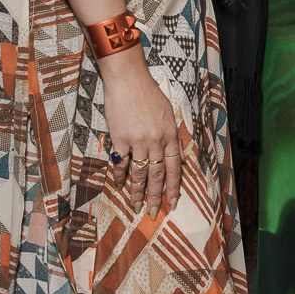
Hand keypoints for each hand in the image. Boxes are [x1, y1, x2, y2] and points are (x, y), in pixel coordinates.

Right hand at [99, 52, 182, 216]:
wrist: (128, 79)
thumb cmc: (148, 93)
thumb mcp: (168, 113)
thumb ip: (170, 135)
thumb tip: (172, 155)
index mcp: (170, 135)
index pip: (174, 168)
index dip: (173, 187)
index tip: (172, 202)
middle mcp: (156, 141)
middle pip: (157, 175)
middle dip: (156, 197)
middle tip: (153, 213)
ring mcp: (138, 141)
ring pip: (139, 173)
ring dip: (137, 192)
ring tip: (136, 206)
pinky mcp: (121, 139)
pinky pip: (121, 163)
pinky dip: (119, 175)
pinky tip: (119, 185)